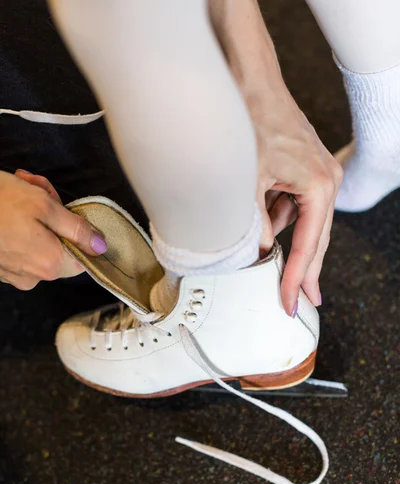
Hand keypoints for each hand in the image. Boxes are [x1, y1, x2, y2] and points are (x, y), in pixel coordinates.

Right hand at [0, 170, 106, 289]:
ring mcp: (14, 273)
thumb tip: (101, 246)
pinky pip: (20, 245)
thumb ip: (76, 228)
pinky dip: (18, 224)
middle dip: (54, 213)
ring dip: (35, 213)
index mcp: (50, 264)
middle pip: (60, 245)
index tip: (67, 209)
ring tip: (21, 186)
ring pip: (40, 242)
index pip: (84, 258)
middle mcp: (33, 276)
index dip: (80, 231)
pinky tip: (7, 201)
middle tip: (39, 187)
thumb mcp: (43, 205)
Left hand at [209, 0, 342, 314]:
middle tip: (300, 302)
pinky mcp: (307, 172)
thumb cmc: (252, 125)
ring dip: (289, 249)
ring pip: (306, 226)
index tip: (290, 301)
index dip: (296, 277)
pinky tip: (266, 235)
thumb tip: (255, 254)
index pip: (307, 245)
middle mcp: (326, 183)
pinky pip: (296, 209)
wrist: (252, 85)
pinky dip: (280, 224)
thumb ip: (252, 223)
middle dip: (305, 273)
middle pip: (316, 241)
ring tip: (279, 277)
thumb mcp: (246, 183)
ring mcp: (319, 177)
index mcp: (318, 187)